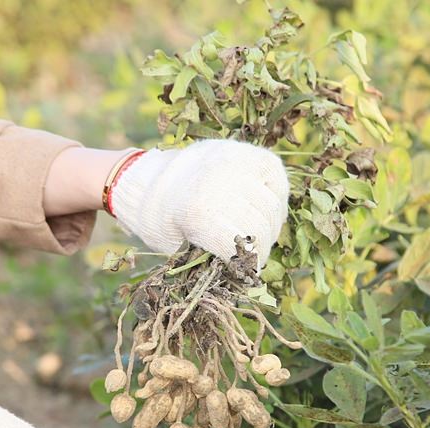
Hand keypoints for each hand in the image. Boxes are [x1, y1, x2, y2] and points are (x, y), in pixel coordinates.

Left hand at [110, 140, 288, 267]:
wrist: (152, 182)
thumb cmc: (165, 223)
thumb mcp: (180, 250)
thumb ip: (213, 261)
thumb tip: (250, 273)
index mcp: (198, 212)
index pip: (242, 248)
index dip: (247, 266)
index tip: (247, 271)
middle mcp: (219, 183)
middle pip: (260, 229)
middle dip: (260, 248)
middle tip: (253, 254)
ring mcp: (235, 162)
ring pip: (273, 207)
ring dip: (270, 225)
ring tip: (256, 232)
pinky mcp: (248, 152)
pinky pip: (278, 182)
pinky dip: (275, 198)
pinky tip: (260, 207)